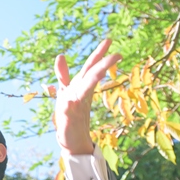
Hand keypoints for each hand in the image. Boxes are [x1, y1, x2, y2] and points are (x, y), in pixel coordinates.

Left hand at [53, 39, 120, 155]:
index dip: (98, 53)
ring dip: (91, 81)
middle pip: (92, 76)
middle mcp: (80, 93)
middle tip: (118, 55)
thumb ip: (63, 74)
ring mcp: (75, 105)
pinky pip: (68, 112)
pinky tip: (66, 103)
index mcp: (80, 86)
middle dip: (103, 65)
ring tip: (101, 71)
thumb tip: (61, 55)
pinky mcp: (69, 119)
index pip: (90, 67)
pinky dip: (68, 107)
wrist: (72, 139)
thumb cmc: (70, 113)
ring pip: (84, 90)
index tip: (109, 40)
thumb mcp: (66, 91)